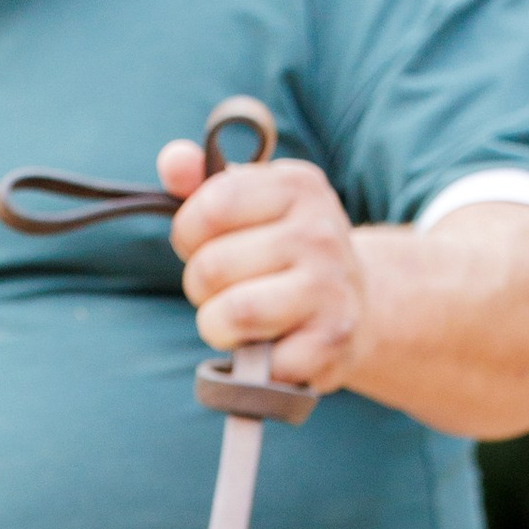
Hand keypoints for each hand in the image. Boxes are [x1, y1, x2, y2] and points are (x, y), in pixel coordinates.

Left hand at [160, 141, 367, 390]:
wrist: (357, 305)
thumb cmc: (283, 252)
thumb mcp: (252, 203)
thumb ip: (204, 182)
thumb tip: (171, 163)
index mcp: (298, 186)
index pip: (213, 206)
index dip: (189, 233)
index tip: (205, 243)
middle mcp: (320, 232)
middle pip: (211, 267)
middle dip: (200, 287)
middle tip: (225, 289)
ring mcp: (330, 288)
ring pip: (234, 313)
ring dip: (217, 326)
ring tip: (237, 320)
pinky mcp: (330, 342)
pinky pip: (260, 362)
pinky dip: (250, 364)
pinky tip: (269, 346)